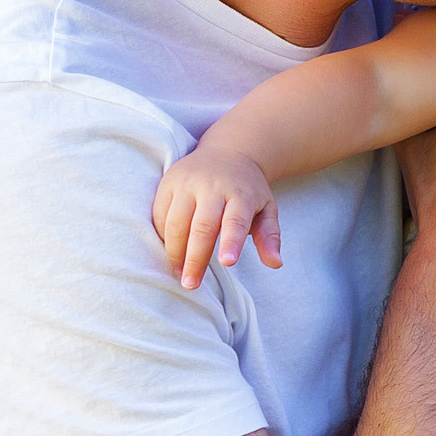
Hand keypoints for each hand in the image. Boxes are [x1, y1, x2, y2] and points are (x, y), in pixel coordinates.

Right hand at [154, 146, 281, 288]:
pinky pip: (160, 214)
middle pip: (202, 226)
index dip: (231, 242)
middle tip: (191, 284)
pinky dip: (163, 236)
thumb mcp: (266, 208)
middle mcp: (212, 186)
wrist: (228, 151)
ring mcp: (187, 183)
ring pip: (176, 221)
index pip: (236, 220)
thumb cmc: (247, 188)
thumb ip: (269, 235)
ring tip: (180, 273)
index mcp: (241, 193)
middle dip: (195, 258)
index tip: (227, 263)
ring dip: (175, 251)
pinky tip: (171, 251)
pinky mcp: (168, 183)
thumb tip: (275, 263)